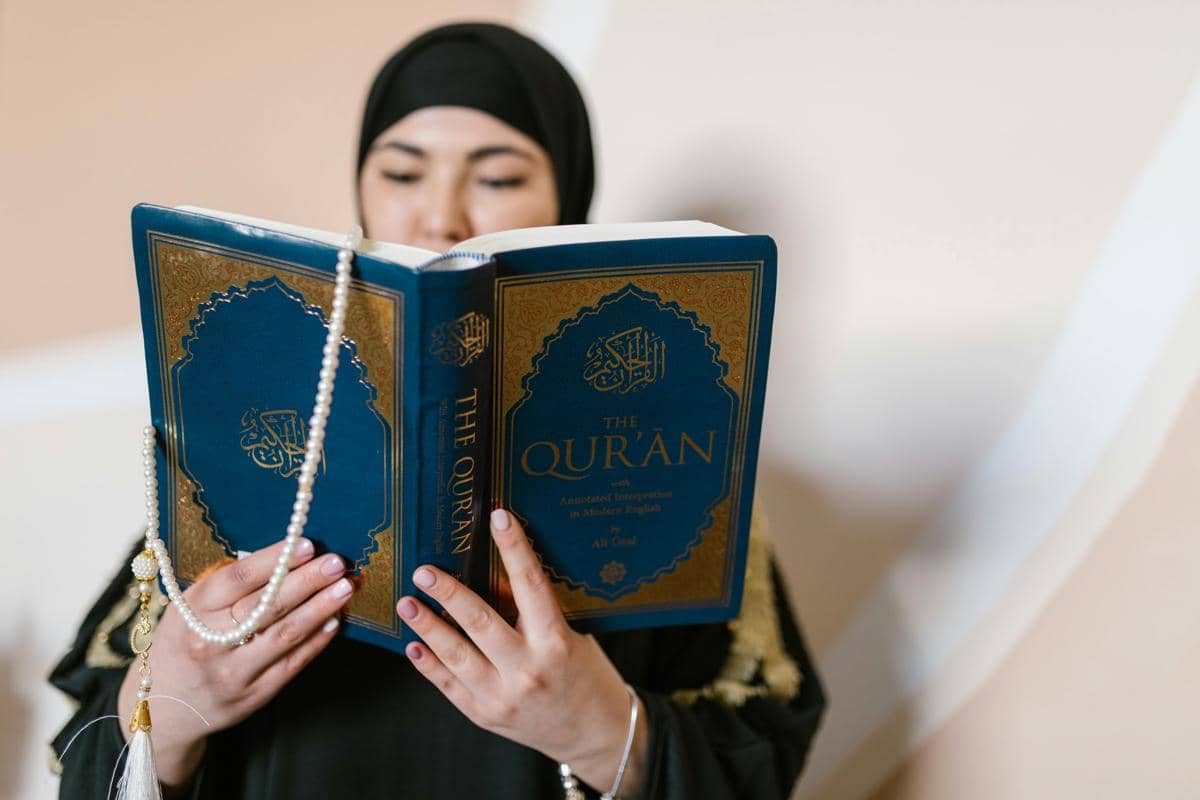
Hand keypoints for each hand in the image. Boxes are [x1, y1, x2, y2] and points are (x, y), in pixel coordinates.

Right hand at [117, 538, 354, 788]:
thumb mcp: (188, 609)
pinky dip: (316, 641)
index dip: (275, 560)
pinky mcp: (253, 695)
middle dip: (307, 581)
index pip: (238, 579)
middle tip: (336, 562)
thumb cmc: (184, 642)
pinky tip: (334, 621)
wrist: (163, 708)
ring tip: (345, 588)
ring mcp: (233, 672)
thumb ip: (226, 585)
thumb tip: (281, 556)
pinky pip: (292, 663)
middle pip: (267, 606)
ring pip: (285, 635)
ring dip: (320, 609)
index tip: (308, 544)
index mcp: (192, 612)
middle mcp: (211, 642)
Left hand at [398, 509, 647, 795]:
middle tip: (424, 571)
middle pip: (480, 621)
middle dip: (448, 592)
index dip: (514, 548)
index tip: (498, 518)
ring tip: (407, 603)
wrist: (594, 734)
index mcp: (555, 641)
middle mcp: (527, 669)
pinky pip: (448, 686)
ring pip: (456, 655)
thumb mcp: (571, 636)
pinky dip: (428, 664)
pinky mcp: (485, 715)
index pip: (530, 585)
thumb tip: (493, 574)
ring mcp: (503, 696)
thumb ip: (535, 613)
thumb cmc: (586, 676)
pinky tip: (413, 645)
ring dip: (428, 627)